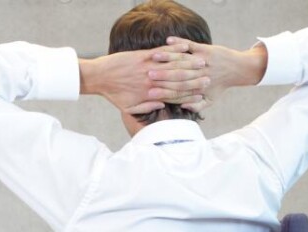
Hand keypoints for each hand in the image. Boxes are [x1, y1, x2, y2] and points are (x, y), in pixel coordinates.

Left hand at [79, 44, 209, 114]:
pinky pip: (162, 53)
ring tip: (201, 61)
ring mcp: (148, 67)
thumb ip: (146, 108)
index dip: (189, 93)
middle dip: (194, 78)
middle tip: (208, 76)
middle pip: (177, 80)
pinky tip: (184, 48)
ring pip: (172, 65)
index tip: (202, 92)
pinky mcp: (143, 56)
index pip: (174, 94)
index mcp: (149, 95)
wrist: (100, 77)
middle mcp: (151, 81)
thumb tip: (163, 106)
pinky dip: (174, 49)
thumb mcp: (128, 108)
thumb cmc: (114, 95)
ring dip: (188, 63)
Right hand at [153, 37, 268, 112]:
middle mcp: (200, 75)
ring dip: (167, 57)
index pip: (178, 92)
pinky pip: (190, 45)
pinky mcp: (205, 49)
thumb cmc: (220, 86)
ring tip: (153, 58)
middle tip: (147, 75)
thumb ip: (196, 106)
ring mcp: (202, 61)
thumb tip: (182, 106)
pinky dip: (179, 42)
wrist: (238, 69)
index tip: (150, 93)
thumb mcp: (210, 100)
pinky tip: (168, 41)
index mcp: (199, 89)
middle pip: (177, 76)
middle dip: (162, 75)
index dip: (163, 92)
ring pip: (182, 60)